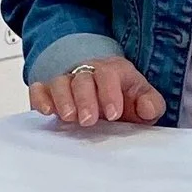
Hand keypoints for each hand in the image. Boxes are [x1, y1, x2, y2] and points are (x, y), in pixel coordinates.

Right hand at [29, 56, 164, 129]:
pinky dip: (40, 98)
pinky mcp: (49, 92)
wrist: (105, 93)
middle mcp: (88, 72)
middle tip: (88, 120)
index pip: (109, 75)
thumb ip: (151, 104)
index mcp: (113, 71)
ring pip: (59, 82)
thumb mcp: (143, 100)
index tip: (113, 114)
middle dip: (85, 100)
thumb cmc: (124, 98)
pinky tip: (46, 111)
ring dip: (63, 100)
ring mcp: (67, 81)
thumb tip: (147, 108)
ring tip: (69, 118)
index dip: (109, 93)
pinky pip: (40, 89)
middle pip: (82, 79)